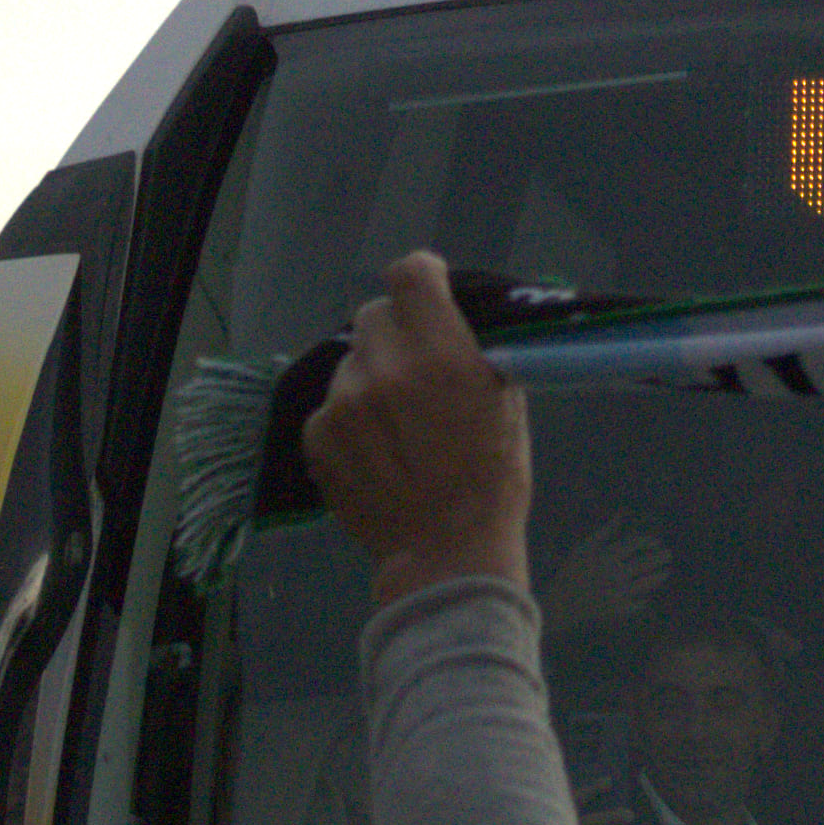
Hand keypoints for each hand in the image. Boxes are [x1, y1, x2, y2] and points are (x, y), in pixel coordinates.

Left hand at [303, 253, 533, 605]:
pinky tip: (375, 451)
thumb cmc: (493, 479)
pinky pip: (331, 405)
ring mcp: (344, 401)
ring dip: (371, 379)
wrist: (447, 551)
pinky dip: (349, 419)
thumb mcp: (506, 402)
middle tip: (414, 370)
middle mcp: (385, 367)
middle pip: (375, 315)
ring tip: (395, 425)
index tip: (429, 299)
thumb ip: (474, 352)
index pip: (410, 273)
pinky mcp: (318, 434)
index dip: (422, 281)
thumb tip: (454, 321)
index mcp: (441, 352)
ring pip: (351, 362)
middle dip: (395, 335)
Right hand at [536, 520, 670, 636]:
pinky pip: (637, 603)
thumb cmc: (572, 571)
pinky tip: (648, 595)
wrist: (561, 602)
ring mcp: (618, 593)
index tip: (657, 542)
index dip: (649, 541)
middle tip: (669, 555)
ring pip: (645, 583)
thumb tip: (623, 512)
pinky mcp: (618, 609)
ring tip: (667, 572)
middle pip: (645, 563)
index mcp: (606, 556)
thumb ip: (606, 531)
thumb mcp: (585, 547)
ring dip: (659, 577)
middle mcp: (614, 574)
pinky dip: (643, 599)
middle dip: (660, 558)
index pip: (635, 544)